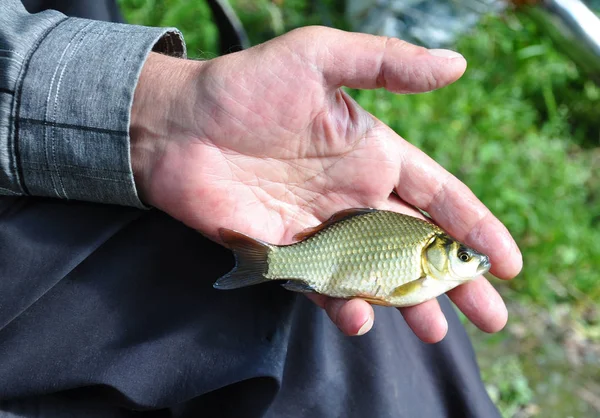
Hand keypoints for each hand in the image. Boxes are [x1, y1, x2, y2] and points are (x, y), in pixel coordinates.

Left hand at [130, 27, 521, 342]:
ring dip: (407, 304)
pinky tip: (357, 316)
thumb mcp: (321, 57)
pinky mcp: (285, 254)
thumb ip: (387, 64)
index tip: (506, 262)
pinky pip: (322, 287)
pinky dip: (342, 305)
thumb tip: (456, 65)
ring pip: (376, 275)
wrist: (178, 125)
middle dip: (455, 282)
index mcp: (373, 157)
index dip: (475, 228)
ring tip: (433, 331)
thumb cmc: (246, 86)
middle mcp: (354, 198)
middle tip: (491, 317)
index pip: (439, 198)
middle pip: (417, 247)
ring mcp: (321, 230)